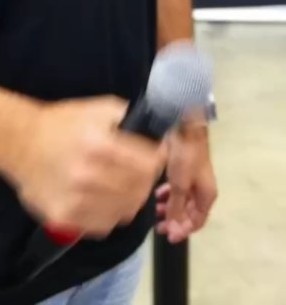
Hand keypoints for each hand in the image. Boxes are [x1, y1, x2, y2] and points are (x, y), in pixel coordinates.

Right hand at [9, 97, 167, 238]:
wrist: (19, 141)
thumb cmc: (62, 123)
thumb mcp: (97, 108)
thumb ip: (130, 118)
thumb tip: (158, 136)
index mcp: (99, 145)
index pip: (148, 166)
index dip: (156, 161)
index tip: (154, 158)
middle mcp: (88, 175)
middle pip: (139, 191)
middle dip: (144, 181)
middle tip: (138, 173)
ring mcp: (75, 200)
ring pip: (124, 212)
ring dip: (128, 199)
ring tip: (120, 186)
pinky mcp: (64, 218)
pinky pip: (103, 226)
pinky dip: (109, 214)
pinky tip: (102, 199)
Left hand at [155, 124, 217, 243]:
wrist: (184, 126)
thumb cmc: (185, 157)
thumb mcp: (180, 185)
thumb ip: (176, 207)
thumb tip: (174, 229)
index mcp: (207, 195)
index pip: (197, 222)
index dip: (183, 231)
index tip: (167, 236)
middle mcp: (202, 189)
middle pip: (189, 212)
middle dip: (174, 220)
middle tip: (158, 226)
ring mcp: (194, 178)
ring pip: (182, 200)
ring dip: (170, 207)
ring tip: (155, 210)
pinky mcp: (184, 169)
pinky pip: (177, 188)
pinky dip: (168, 194)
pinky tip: (157, 194)